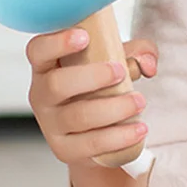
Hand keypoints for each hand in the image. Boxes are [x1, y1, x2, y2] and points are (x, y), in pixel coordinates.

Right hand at [27, 28, 157, 167]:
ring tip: (140, 101)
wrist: (98, 137)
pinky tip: (139, 129)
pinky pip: (91, 144)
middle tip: (121, 72)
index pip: (38, 50)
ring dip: (113, 108)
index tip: (84, 36)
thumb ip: (137, 54)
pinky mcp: (64, 149)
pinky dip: (119, 137)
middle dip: (92, 77)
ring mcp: (50, 125)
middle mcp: (42, 95)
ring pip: (78, 116)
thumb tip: (148, 64)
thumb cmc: (102, 90)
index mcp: (46, 67)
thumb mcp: (117, 64)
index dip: (57, 42)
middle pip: (57, 84)